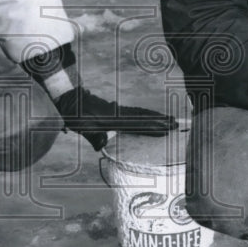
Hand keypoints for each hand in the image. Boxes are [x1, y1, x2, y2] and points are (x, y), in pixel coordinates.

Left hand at [54, 86, 176, 150]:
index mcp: (114, 119)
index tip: (165, 128)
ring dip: (156, 117)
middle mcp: (119, 113)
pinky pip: (135, 112)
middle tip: (176, 124)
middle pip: (143, 117)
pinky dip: (146, 115)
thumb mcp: (82, 128)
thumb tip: (101, 147)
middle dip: (160, 121)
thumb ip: (93, 136)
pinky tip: (152, 117)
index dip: (152, 126)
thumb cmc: (76, 116)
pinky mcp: (117, 110)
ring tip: (170, 120)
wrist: (71, 99)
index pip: (137, 123)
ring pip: (141, 113)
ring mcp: (119, 111)